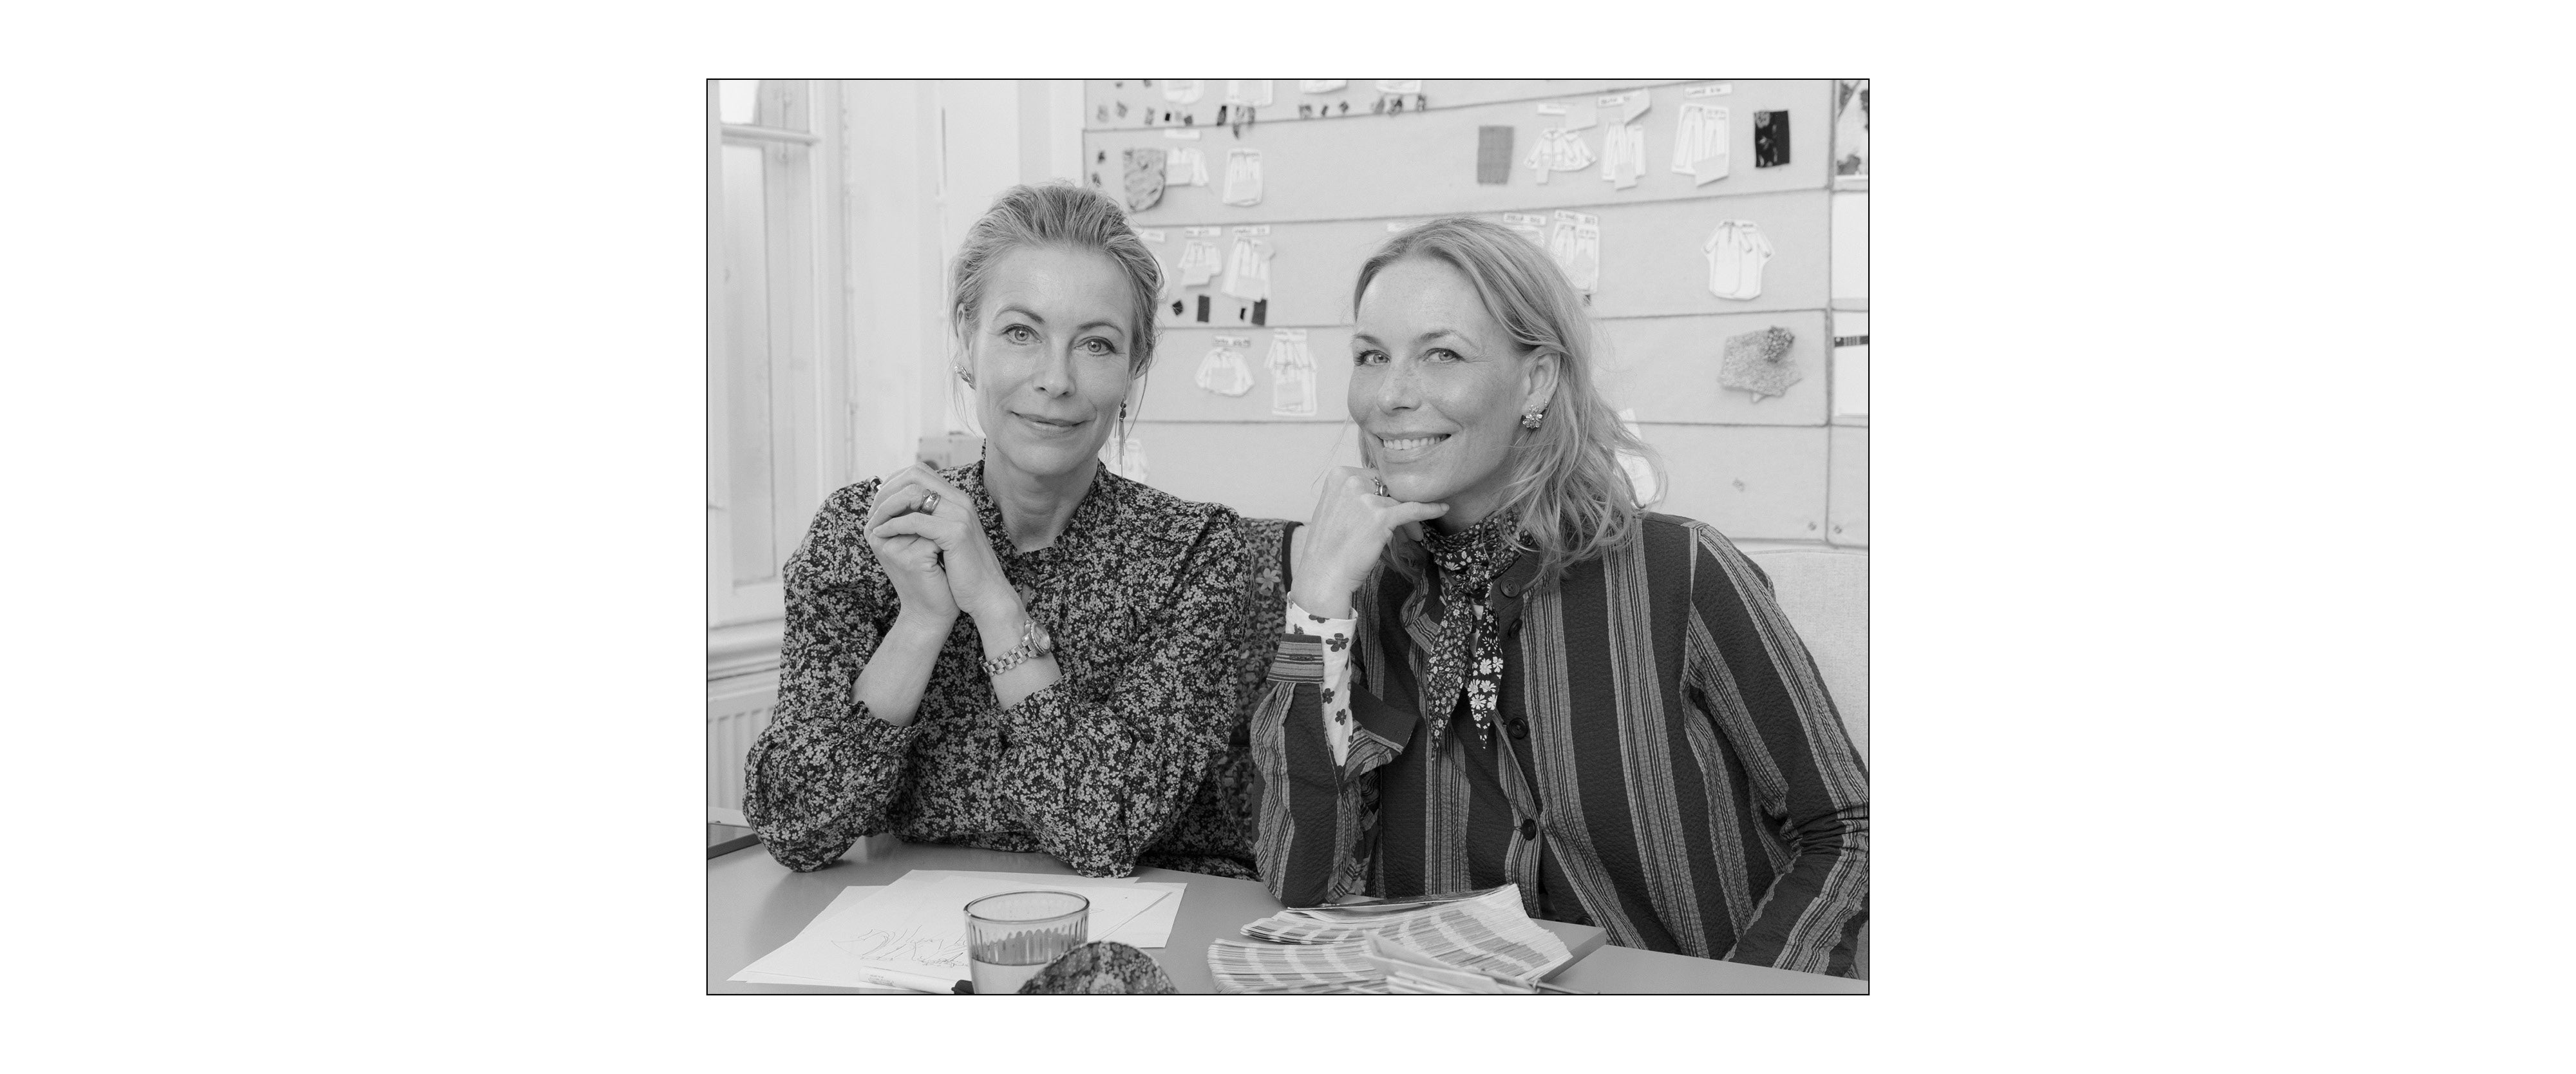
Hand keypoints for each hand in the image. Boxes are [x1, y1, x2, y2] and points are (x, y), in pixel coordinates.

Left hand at [867, 463, 1021, 624]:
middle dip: (887, 490)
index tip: (877, 504)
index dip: (893, 482)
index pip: (919, 472)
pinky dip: (893, 525)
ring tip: (874, 524)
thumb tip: (899, 512)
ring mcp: (960, 514)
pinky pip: (915, 520)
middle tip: (872, 512)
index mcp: (957, 500)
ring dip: (886, 506)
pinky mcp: (956, 532)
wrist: (986, 595)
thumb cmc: (963, 572)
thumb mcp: (944, 540)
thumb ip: (929, 522)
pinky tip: (881, 535)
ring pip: (913, 493)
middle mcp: (960, 501)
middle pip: (915, 474)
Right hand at [1292, 466, 1448, 617]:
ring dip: (1409, 519)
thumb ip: (1355, 494)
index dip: (1388, 495)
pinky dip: (1429, 509)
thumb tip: (1384, 491)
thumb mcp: (1336, 508)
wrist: (1324, 574)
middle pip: (1390, 487)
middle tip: (1407, 526)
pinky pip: (1413, 509)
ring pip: (1400, 501)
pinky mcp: (1380, 516)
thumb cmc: (1329, 548)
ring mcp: (1366, 497)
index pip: (1376, 477)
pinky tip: (1441, 509)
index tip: (1393, 510)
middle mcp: (1351, 480)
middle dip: (1400, 505)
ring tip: (1412, 535)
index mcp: (1339, 475)